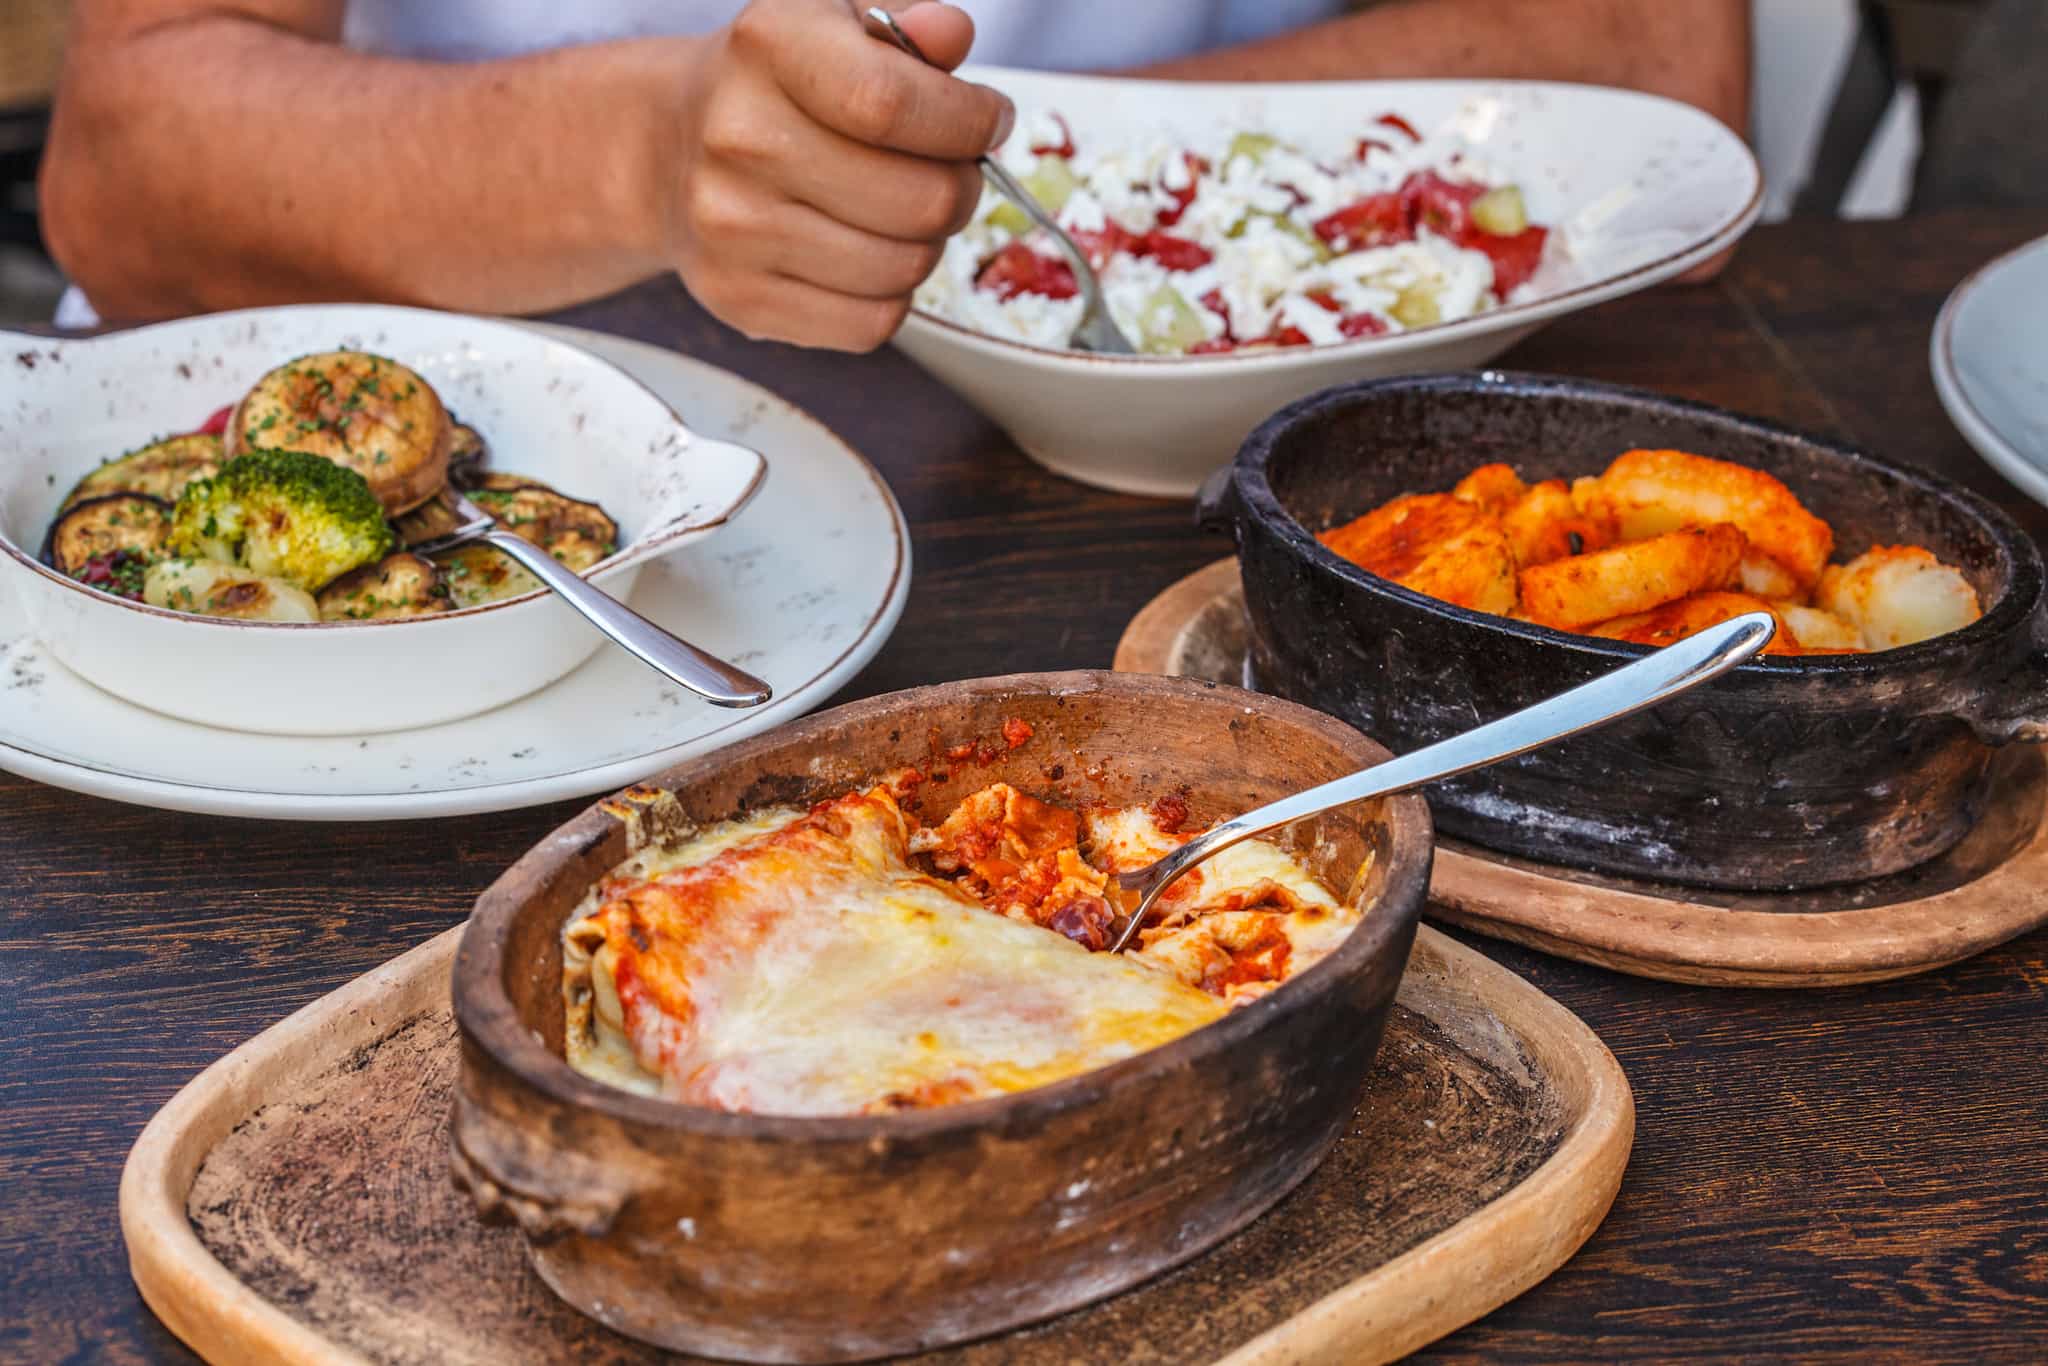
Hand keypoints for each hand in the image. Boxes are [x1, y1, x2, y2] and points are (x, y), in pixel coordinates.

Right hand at [668, 0, 1011, 350]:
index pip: (894, 104)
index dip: (969, 122)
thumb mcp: (836, 20)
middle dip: (962, 188)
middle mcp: (740, 139)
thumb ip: (904, 23)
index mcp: (768, 48)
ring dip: (928, 245)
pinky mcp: (743, 299)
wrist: (670, 149)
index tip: (989, 122)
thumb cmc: (777, 84)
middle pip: (921, 200)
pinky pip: (872, 323)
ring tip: (901, 213)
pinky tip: (866, 254)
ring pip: (905, 268)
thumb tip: (951, 37)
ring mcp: (734, 229)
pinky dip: (891, 295)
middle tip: (949, 172)